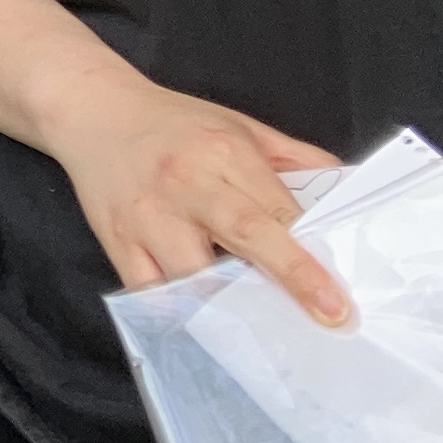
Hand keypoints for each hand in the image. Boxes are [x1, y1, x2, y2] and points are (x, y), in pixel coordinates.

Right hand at [39, 68, 349, 322]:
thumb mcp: (240, 126)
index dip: (312, 253)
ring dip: (230, 306)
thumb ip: (296, 160)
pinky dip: (178, 314)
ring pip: (194, 274)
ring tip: (264, 332)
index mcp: (224, 152)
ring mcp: (148, 216)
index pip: (278, 208)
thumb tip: (351, 193)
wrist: (91, 110)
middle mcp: (187, 183)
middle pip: (245, 234)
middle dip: (291, 276)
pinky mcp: (117, 241)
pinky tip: (205, 328)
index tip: (342, 295)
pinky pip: (150, 292)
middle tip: (331, 316)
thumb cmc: (175, 124)